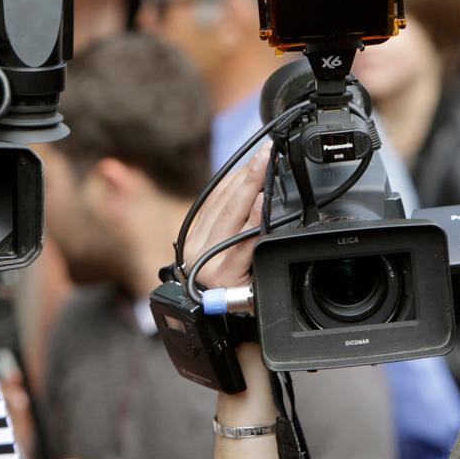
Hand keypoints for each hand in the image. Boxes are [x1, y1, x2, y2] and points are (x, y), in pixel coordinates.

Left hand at [182, 145, 268, 290]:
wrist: (201, 302)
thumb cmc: (237, 295)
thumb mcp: (256, 285)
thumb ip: (262, 255)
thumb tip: (269, 217)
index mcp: (223, 275)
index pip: (244, 241)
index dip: (256, 217)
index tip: (266, 195)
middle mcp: (202, 257)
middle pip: (229, 212)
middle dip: (250, 179)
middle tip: (266, 156)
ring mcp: (193, 242)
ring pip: (219, 201)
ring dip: (241, 175)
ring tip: (259, 157)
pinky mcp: (190, 231)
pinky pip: (210, 200)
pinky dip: (228, 183)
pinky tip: (242, 170)